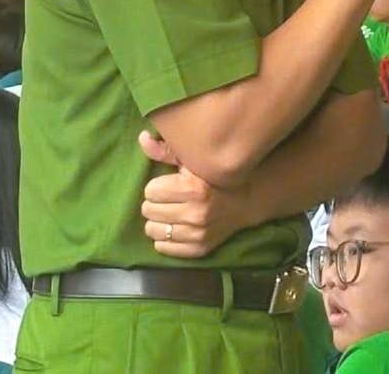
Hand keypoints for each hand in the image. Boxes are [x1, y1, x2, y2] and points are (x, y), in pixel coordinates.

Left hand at [138, 131, 255, 258]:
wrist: (246, 200)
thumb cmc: (214, 177)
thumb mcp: (192, 160)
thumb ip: (165, 150)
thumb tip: (142, 138)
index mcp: (194, 188)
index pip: (150, 191)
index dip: (157, 186)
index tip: (168, 184)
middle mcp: (196, 213)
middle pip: (148, 211)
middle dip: (155, 203)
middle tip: (169, 199)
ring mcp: (198, 235)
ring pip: (152, 230)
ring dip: (158, 221)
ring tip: (171, 214)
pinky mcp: (199, 250)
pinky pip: (163, 248)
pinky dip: (165, 239)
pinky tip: (176, 228)